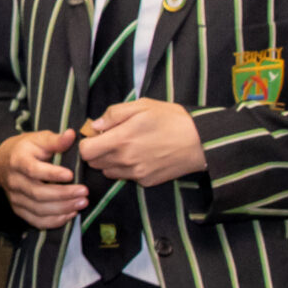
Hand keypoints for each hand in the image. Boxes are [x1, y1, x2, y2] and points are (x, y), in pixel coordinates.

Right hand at [0, 129, 84, 229]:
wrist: (3, 162)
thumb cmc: (27, 150)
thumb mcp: (38, 140)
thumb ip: (55, 140)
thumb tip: (72, 135)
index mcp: (18, 161)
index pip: (33, 170)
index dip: (51, 173)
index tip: (70, 174)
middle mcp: (14, 181)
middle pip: (38, 193)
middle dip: (63, 194)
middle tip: (84, 192)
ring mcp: (15, 197)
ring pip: (38, 209)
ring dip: (62, 208)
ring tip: (82, 203)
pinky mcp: (19, 209)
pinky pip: (36, 221)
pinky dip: (54, 221)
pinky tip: (70, 214)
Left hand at [78, 99, 206, 187]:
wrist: (201, 142)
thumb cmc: (171, 119)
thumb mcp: (141, 106)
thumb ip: (113, 114)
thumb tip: (94, 126)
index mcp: (121, 140)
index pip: (85, 152)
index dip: (87, 143)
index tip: (96, 135)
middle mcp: (126, 161)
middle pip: (94, 163)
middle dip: (97, 152)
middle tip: (111, 140)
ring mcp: (137, 174)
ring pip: (109, 172)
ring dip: (110, 161)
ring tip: (127, 148)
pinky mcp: (148, 182)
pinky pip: (127, 177)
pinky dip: (127, 169)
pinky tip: (141, 156)